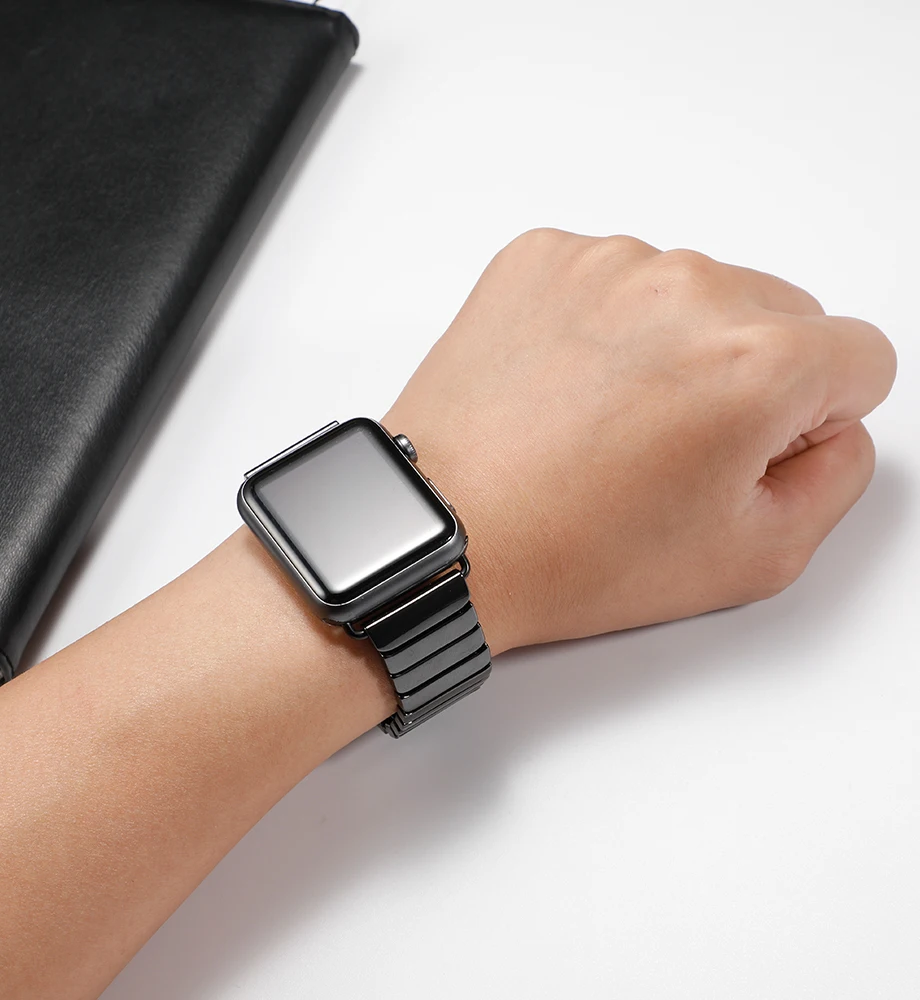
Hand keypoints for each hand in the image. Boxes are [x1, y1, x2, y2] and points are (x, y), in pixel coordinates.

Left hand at [385, 230, 896, 653]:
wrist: (443, 534)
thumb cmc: (568, 554)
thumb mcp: (751, 558)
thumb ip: (835, 478)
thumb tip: (832, 427)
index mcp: (757, 363)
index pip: (858, 358)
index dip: (811, 419)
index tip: (745, 452)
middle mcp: (686, 288)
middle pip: (779, 316)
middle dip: (747, 378)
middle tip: (667, 449)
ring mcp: (605, 264)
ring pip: (694, 292)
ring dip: (670, 348)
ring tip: (602, 424)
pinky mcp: (540, 259)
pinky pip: (613, 279)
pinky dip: (602, 326)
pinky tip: (563, 391)